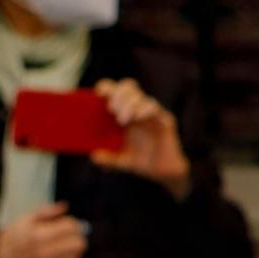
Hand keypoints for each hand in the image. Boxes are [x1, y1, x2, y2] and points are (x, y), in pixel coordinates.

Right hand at [0, 201, 88, 257]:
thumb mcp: (26, 219)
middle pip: (79, 244)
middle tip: (67, 237)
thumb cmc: (13, 237)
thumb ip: (47, 212)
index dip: (71, 223)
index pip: (72, 227)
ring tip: (56, 249)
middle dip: (75, 238)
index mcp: (39, 235)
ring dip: (70, 252)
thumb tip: (65, 206)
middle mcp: (45, 253)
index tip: (66, 224)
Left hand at [91, 78, 190, 198]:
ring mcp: (151, 113)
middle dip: (117, 94)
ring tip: (122, 120)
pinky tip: (137, 118)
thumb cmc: (140, 160)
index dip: (106, 87)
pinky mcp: (164, 119)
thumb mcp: (119, 160)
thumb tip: (94, 155)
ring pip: (139, 95)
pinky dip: (143, 109)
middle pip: (128, 86)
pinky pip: (153, 107)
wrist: (162, 171)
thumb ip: (107, 158)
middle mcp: (137, 109)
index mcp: (123, 112)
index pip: (114, 89)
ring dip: (128, 104)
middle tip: (111, 110)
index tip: (98, 95)